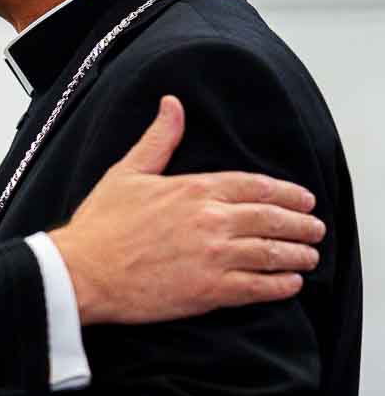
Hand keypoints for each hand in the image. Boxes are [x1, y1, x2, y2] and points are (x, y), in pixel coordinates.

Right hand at [51, 95, 323, 324]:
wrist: (82, 272)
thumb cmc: (99, 226)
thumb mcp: (127, 173)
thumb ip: (159, 139)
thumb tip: (172, 105)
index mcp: (194, 189)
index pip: (256, 185)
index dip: (286, 192)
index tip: (303, 199)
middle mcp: (211, 220)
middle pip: (273, 218)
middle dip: (301, 223)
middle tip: (314, 228)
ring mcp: (214, 256)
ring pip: (273, 252)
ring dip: (297, 254)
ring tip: (309, 255)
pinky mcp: (209, 290)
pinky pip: (259, 286)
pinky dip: (281, 284)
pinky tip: (290, 283)